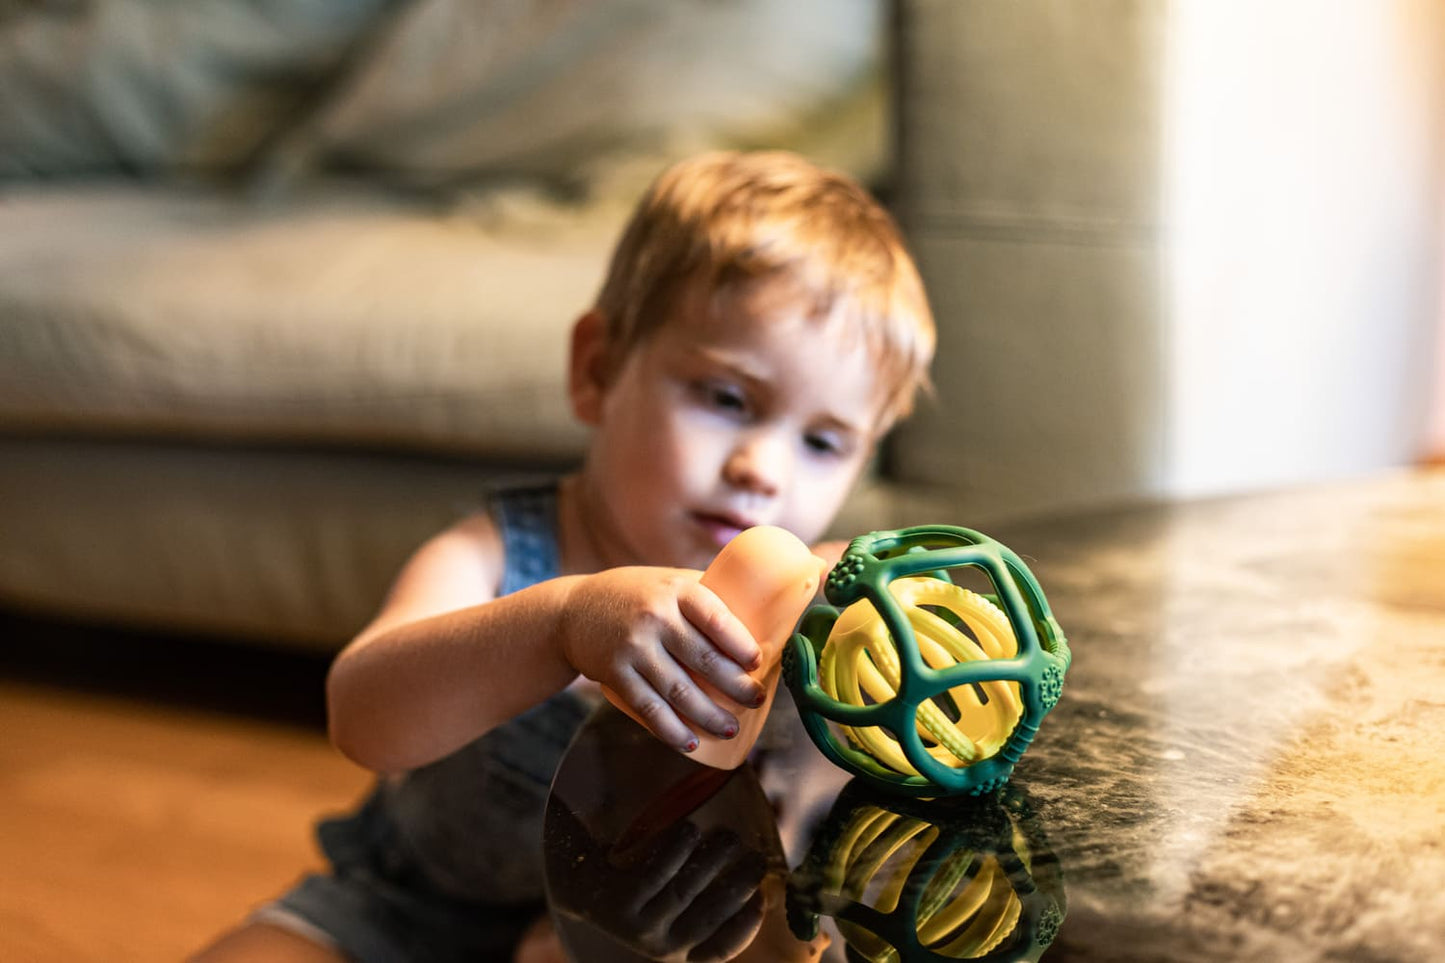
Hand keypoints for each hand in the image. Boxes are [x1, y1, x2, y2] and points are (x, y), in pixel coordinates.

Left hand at [547, 798, 768, 962]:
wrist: (582, 886)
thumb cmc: (643, 890)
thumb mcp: (674, 906)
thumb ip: (707, 898)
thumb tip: (757, 877)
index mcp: (680, 951)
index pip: (719, 951)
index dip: (745, 928)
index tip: (763, 898)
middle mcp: (661, 947)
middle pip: (708, 916)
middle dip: (738, 885)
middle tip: (756, 857)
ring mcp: (638, 926)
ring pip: (684, 891)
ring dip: (712, 861)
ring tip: (728, 836)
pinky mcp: (619, 903)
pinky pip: (655, 874)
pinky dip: (676, 850)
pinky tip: (689, 829)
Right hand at [558, 568, 766, 752]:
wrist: (573, 611)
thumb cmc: (635, 595)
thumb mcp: (669, 581)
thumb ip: (707, 594)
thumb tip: (764, 614)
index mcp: (677, 592)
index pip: (717, 619)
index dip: (741, 645)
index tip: (758, 663)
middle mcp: (655, 618)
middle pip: (704, 660)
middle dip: (736, 686)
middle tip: (755, 700)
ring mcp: (633, 648)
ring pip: (680, 691)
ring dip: (710, 715)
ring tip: (731, 728)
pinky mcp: (615, 674)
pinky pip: (649, 708)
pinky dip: (671, 729)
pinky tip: (690, 742)